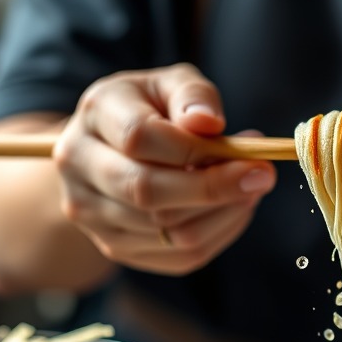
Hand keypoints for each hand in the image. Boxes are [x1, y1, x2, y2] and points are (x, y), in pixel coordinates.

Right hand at [53, 63, 276, 274]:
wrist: (109, 149)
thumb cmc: (150, 109)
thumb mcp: (171, 85)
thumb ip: (192, 95)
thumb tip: (207, 122)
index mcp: (94, 115)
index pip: (139, 138)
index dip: (196, 151)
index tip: (250, 154)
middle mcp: (79, 166)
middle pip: (146, 193)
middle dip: (214, 189)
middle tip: (262, 178)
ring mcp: (91, 214)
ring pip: (168, 231)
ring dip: (223, 213)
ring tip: (249, 189)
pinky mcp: (114, 248)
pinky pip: (179, 257)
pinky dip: (218, 235)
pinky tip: (233, 210)